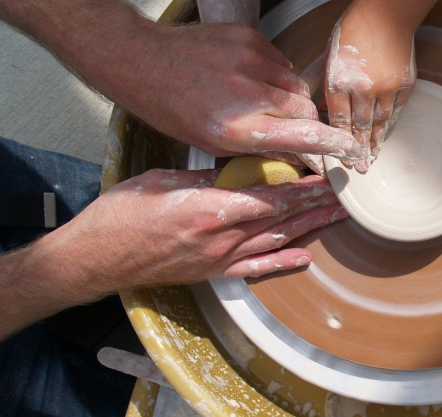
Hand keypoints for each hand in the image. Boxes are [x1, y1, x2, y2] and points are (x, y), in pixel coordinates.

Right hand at [54, 168, 345, 291]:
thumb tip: (239, 167)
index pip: (272, 197)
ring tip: (337, 217)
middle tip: (347, 195)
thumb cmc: (120, 215)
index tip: (329, 177)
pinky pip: (255, 269)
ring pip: (276, 241)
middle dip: (317, 205)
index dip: (305, 188)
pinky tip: (305, 258)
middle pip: (282, 219)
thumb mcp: (162, 180)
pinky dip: (282, 264)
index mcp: (210, 209)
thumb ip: (205, 177)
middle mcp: (221, 238)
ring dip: (310, 229)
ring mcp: (219, 259)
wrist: (94, 258)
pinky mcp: (212, 273)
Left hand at [100, 22, 364, 170]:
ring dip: (291, 99)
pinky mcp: (250, 38)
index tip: (351, 151)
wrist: (143, 60)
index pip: (304, 136)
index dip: (334, 145)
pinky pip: (282, 63)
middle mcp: (249, 93)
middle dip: (308, 122)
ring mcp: (251, 61)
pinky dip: (276, 76)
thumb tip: (297, 153)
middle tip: (294, 130)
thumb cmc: (173, 109)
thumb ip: (259, 146)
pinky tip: (252, 80)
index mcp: (238, 128)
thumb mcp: (213, 143)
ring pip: (296, 86)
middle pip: (306, 110)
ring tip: (264, 103)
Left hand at [324, 4, 415, 171]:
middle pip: (360, 128)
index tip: (338, 158)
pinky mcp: (404, 84)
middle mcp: (363, 89)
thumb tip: (329, 111)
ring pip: (380, 123)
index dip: (338, 142)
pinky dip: (389, 124)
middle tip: (360, 169)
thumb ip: (330, 86)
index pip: (338, 121)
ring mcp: (386, 88)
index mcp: (339, 81)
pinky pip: (396, 111)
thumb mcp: (331, 56)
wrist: (387, 13)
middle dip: (359, 151)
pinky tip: (384, 135)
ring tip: (373, 158)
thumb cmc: (353, 31)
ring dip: (375, 143)